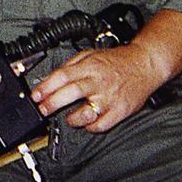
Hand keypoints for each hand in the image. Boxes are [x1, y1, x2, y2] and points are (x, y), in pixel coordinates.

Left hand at [29, 9, 181, 132]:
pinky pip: (102, 125)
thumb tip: (51, 77)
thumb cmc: (117, 61)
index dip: (46, 86)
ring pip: (86, 113)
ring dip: (72, 119)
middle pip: (71, 93)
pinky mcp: (120, 111)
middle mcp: (99, 82)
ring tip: (67, 118)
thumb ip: (71, 65)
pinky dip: (91, 127)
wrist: (145, 65)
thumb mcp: (91, 54)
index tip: (36, 95)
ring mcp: (110, 98)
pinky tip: (86, 123)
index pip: (63, 76)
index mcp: (90, 66)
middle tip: (43, 109)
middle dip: (53, 103)